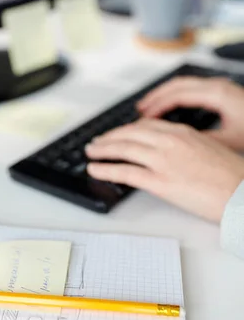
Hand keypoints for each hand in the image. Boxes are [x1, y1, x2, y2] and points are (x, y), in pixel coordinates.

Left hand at [85, 119, 243, 222]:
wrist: (241, 194)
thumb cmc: (231, 176)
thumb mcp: (207, 148)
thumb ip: (184, 145)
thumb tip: (168, 152)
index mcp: (182, 132)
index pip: (144, 125)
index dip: (126, 130)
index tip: (116, 134)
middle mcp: (170, 142)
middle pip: (129, 134)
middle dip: (109, 137)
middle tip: (96, 142)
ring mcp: (163, 161)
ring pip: (123, 149)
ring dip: (102, 150)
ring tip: (91, 153)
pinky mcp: (160, 182)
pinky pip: (125, 173)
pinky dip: (106, 170)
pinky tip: (95, 170)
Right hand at [137, 76, 243, 151]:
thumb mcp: (229, 141)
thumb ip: (200, 141)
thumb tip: (176, 145)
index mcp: (217, 94)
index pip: (178, 94)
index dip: (157, 105)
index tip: (143, 116)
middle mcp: (218, 86)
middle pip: (177, 85)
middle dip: (156, 96)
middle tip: (139, 110)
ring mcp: (221, 88)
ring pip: (184, 86)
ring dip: (165, 96)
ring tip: (149, 109)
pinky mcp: (224, 94)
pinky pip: (193, 90)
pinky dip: (177, 98)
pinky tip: (172, 110)